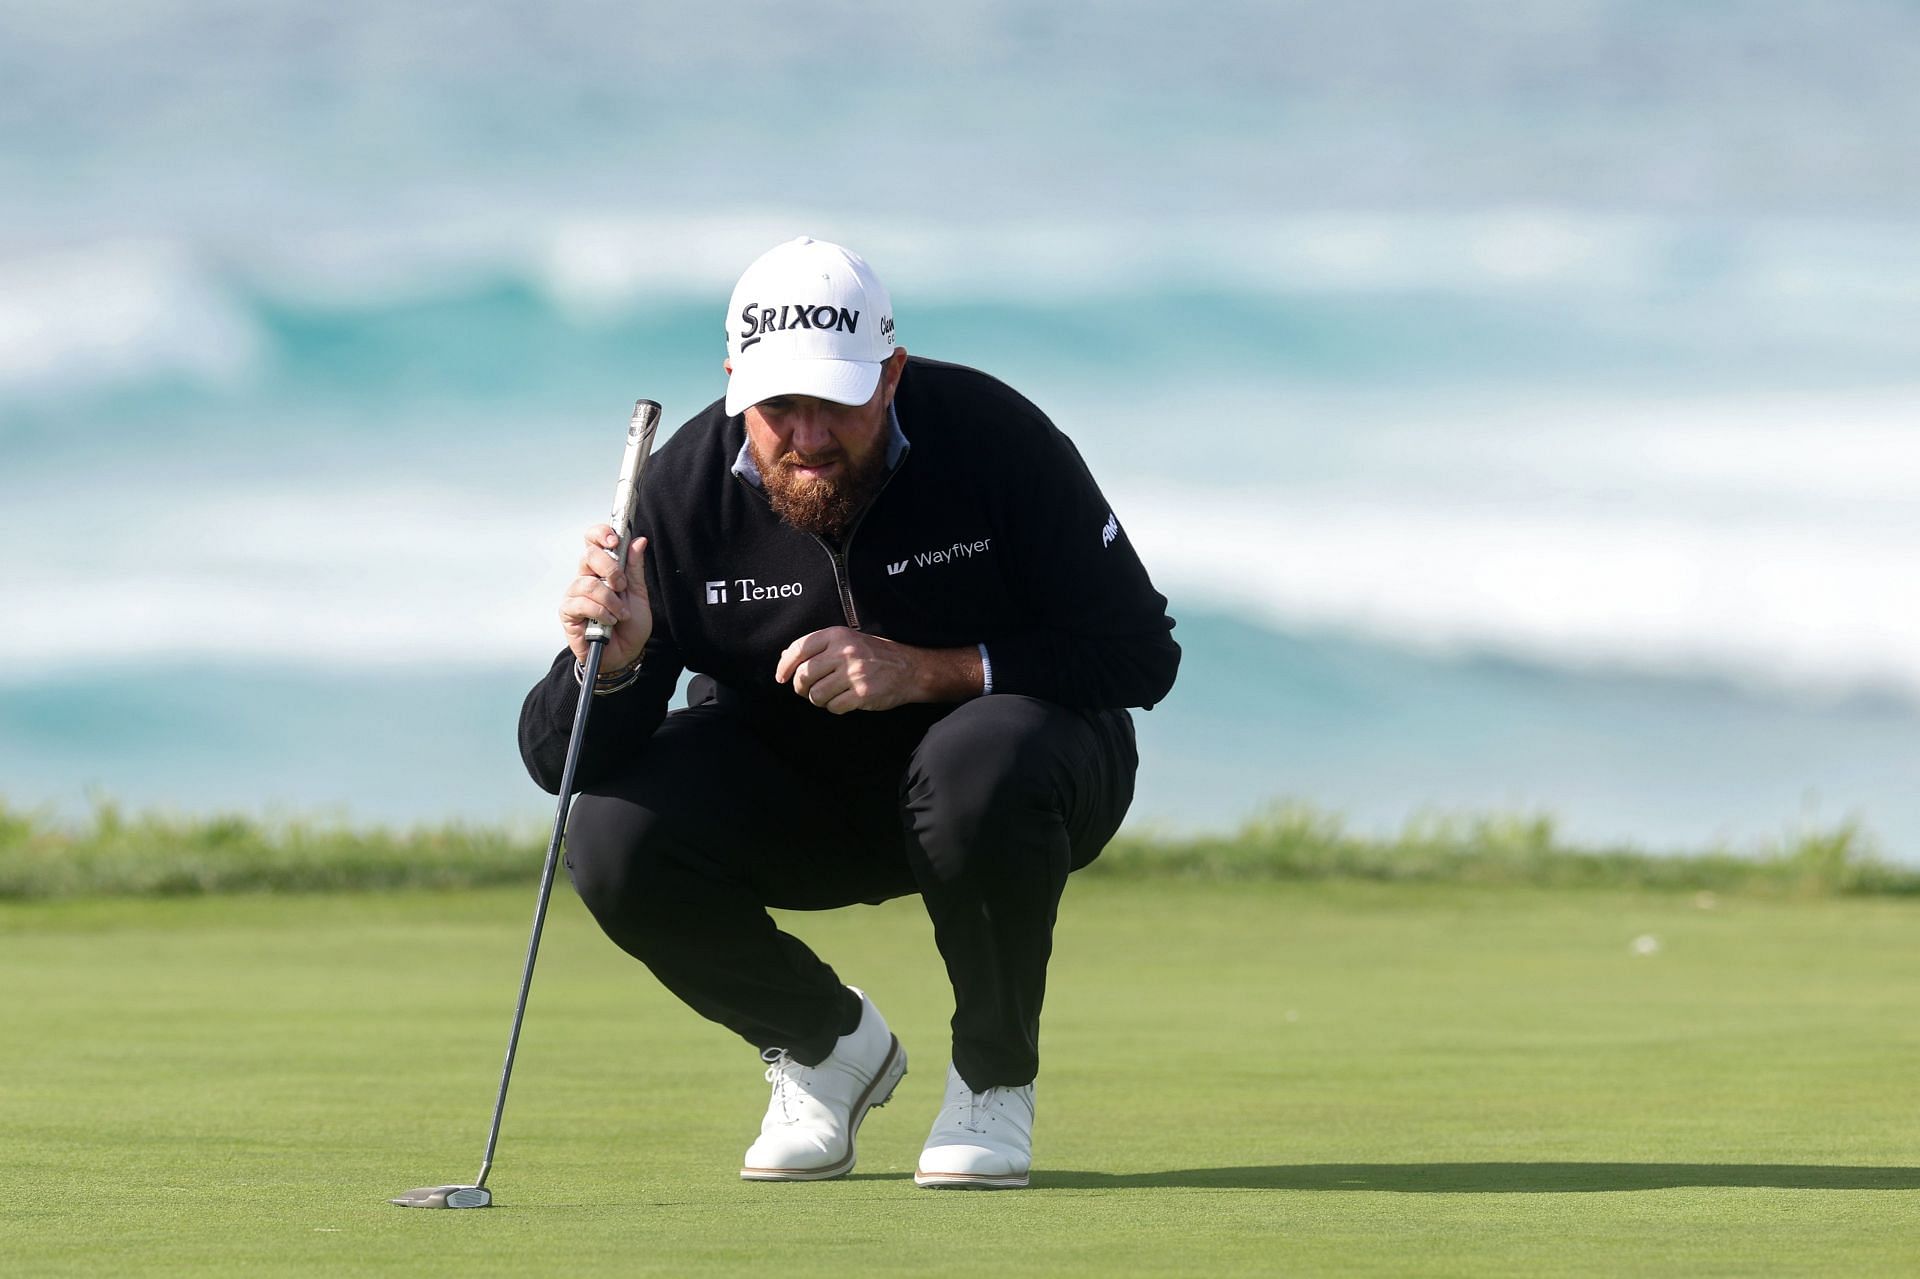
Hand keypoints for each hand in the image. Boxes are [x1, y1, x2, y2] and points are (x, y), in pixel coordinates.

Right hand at [560, 525, 650, 671]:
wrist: (625, 654)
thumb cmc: (629, 625)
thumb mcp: (639, 595)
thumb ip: (635, 568)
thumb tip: (638, 540)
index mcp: (602, 569)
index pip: (593, 541)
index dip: (601, 534)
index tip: (615, 541)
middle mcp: (585, 578)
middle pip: (588, 555)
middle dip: (610, 569)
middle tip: (622, 587)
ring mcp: (575, 594)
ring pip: (588, 583)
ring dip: (610, 600)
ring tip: (620, 614)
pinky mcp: (568, 612)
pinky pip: (581, 604)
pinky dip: (600, 612)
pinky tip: (608, 623)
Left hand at [775, 628, 982, 713]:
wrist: (910, 669)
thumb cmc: (874, 655)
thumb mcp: (847, 641)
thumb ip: (818, 647)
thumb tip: (785, 658)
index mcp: (837, 635)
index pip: (799, 649)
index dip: (785, 666)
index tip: (781, 677)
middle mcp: (844, 652)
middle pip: (804, 676)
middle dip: (802, 688)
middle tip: (810, 690)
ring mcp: (853, 673)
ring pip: (816, 695)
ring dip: (820, 699)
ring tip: (833, 694)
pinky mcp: (862, 693)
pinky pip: (834, 707)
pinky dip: (836, 708)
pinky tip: (846, 701)